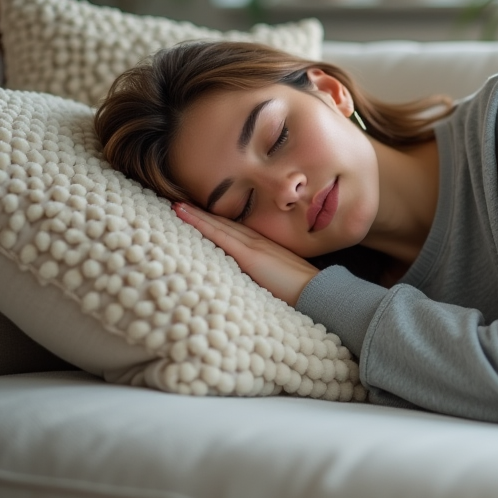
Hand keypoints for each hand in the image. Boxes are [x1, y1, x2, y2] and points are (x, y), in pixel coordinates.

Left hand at [172, 202, 318, 306]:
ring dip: (197, 216)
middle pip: (225, 225)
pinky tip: (186, 217)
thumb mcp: (282, 281)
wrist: (319, 292)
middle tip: (179, 204)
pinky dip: (201, 224)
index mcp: (266, 248)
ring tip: (178, 207)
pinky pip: (219, 236)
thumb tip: (252, 284)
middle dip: (202, 215)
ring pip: (219, 226)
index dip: (216, 223)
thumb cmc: (305, 292)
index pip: (235, 232)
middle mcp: (258, 241)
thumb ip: (266, 277)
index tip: (199, 216)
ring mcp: (254, 246)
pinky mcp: (250, 255)